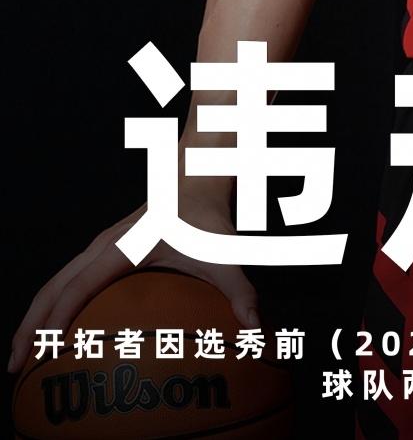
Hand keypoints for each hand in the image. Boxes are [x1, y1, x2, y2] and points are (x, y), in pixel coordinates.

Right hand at [7, 190, 259, 374]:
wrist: (199, 177)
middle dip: (30, 325)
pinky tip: (57, 337)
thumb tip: (257, 331)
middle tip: (15, 367)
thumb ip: (241, 291)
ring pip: (54, 283)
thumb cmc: (209, 217)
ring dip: (34, 317)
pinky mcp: (102, 251)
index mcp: (123, 247)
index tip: (43, 349)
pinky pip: (68, 281)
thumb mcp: (226, 253)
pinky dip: (52, 307)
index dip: (59, 317)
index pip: (80, 285)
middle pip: (52, 287)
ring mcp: (98, 247)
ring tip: (23, 359)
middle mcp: (102, 246)